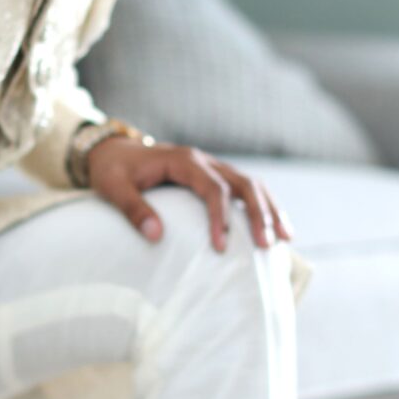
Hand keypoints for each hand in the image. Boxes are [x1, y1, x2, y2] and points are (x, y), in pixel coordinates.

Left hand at [86, 136, 294, 253]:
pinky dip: (263, 207)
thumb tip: (156, 236)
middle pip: (243, 184)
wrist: (113, 151)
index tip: (222, 247)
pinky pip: (245, 189)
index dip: (221, 217)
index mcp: (184, 161)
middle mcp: (204, 161)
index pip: (213, 188)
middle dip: (259, 214)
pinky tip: (275, 228)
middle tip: (267, 246)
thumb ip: (132, 209)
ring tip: (285, 239)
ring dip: (270, 210)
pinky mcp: (214, 177)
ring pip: (251, 185)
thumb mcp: (114, 188)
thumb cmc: (113, 171)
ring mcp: (212, 167)